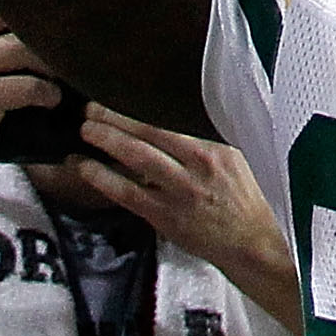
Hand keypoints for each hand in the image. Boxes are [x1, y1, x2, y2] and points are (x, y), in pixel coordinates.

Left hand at [70, 110, 291, 307]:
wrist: (251, 243)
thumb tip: (168, 118)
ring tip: (86, 130)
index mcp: (215, 146)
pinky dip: (102, 178)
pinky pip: (127, 193)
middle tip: (91, 107)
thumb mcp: (232, 158)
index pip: (172, 116)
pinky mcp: (165, 216)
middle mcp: (198, 164)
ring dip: (107, 140)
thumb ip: (203, 139)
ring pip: (136, 157)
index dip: (142, 103)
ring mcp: (180, 191)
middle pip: (150, 131)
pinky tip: (84, 168)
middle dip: (116, 117)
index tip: (120, 92)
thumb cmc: (241, 198)